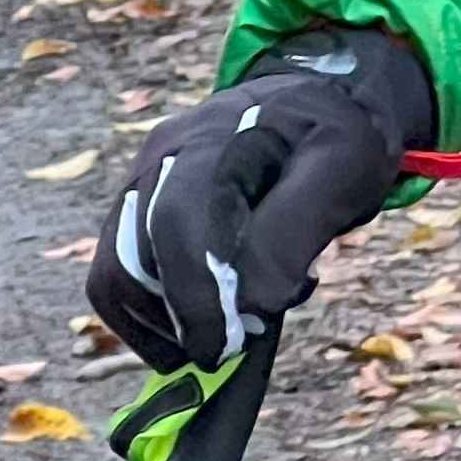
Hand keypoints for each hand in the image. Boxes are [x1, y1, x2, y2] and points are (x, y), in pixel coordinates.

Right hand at [91, 26, 435, 370]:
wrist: (313, 110)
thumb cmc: (334, 140)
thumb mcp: (344, 169)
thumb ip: (295, 230)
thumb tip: (251, 304)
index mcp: (215, 135)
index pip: (179, 219)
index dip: (194, 292)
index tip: (223, 347)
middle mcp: (160, 157)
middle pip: (137, 254)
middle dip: (182, 318)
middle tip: (231, 350)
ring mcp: (138, 185)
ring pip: (116, 275)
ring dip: (162, 325)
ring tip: (223, 337)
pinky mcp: (131, 216)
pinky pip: (115, 280)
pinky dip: (148, 321)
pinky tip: (194, 333)